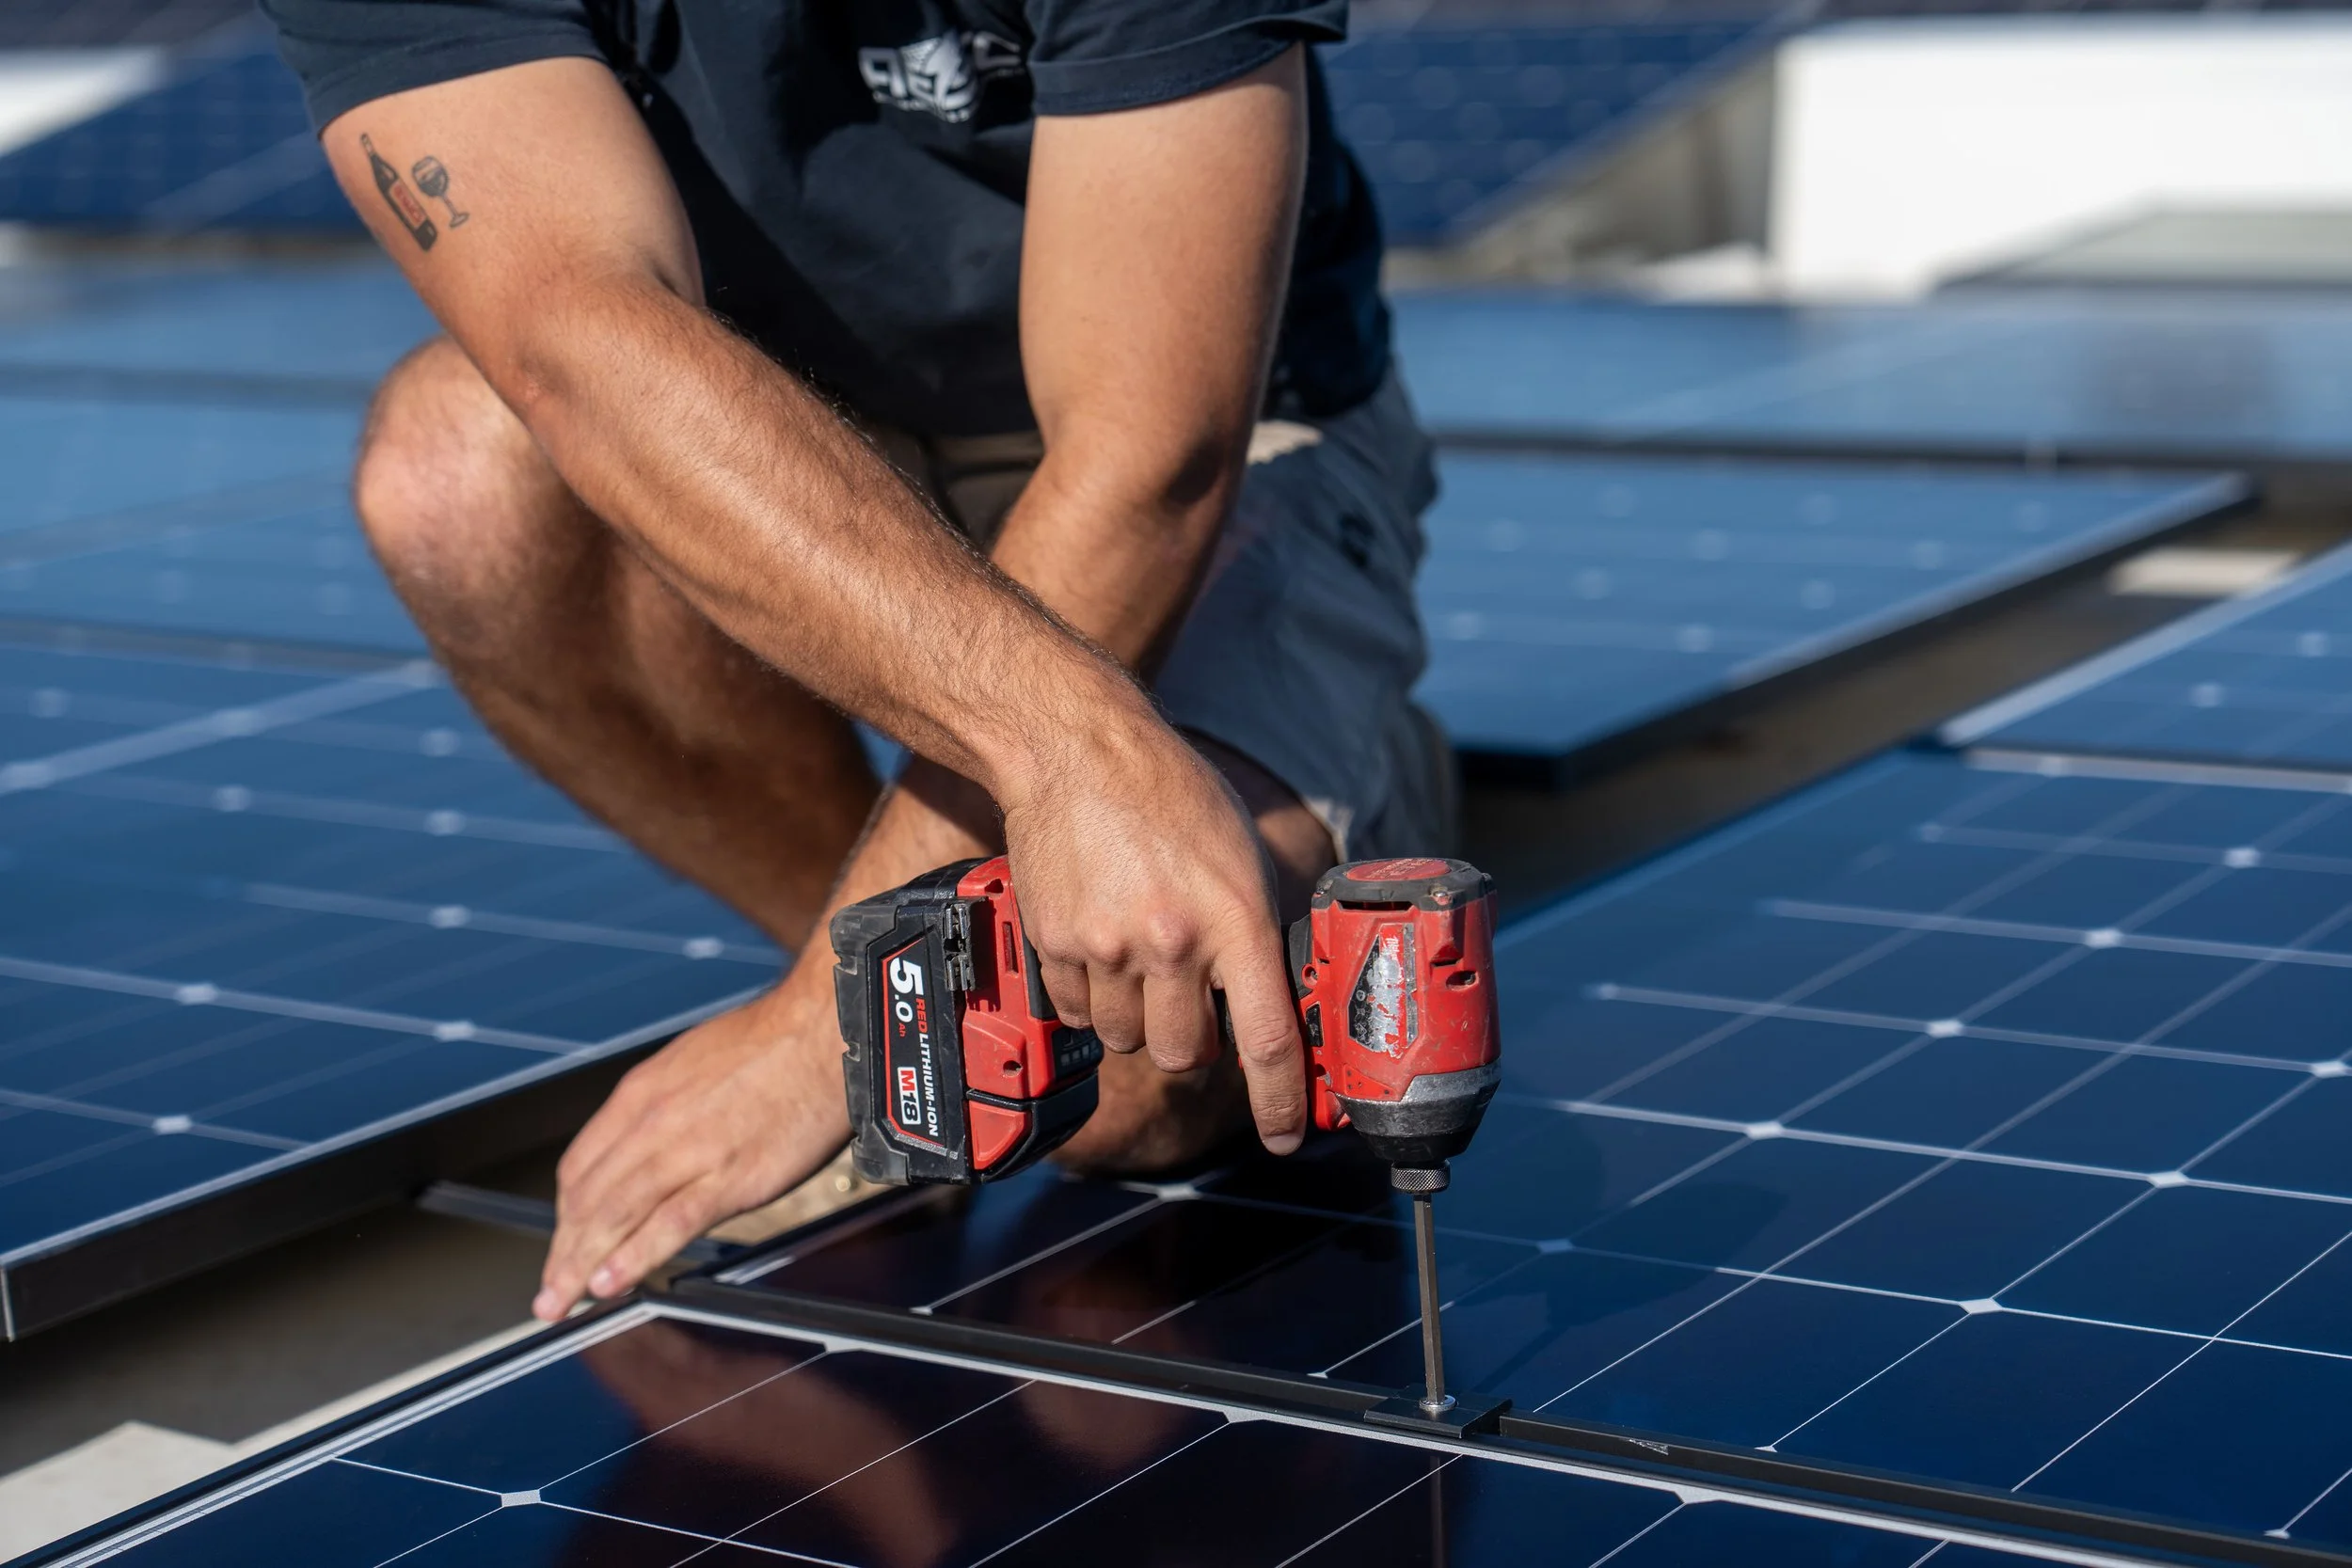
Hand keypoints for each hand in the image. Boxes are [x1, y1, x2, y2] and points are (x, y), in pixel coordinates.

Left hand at [532, 961, 846, 1319]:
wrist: (820, 1035)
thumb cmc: (770, 1046)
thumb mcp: (691, 1064)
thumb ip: (662, 1108)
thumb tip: (646, 1145)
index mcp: (640, 1093)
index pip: (579, 1168)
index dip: (564, 1215)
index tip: (562, 1242)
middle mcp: (652, 1124)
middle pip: (587, 1200)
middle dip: (562, 1253)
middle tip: (548, 1293)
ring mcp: (688, 1152)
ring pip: (615, 1217)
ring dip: (581, 1266)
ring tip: (561, 1302)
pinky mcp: (728, 1178)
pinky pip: (668, 1225)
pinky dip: (633, 1258)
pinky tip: (611, 1282)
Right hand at [998, 714, 1306, 1155]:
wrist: (1077, 753)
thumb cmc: (1170, 796)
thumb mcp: (1240, 858)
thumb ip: (1253, 933)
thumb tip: (1270, 1003)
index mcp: (1236, 919)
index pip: (1267, 1040)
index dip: (1279, 1103)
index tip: (1284, 1137)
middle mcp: (1173, 942)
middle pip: (1184, 1055)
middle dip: (1190, 1042)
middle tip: (1188, 1003)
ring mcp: (1108, 946)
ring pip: (1126, 1041)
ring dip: (1136, 1019)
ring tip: (1137, 959)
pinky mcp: (1055, 943)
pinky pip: (1078, 1013)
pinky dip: (1091, 998)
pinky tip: (1098, 944)